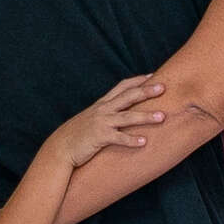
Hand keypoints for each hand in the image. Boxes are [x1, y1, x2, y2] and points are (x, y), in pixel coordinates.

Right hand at [51, 77, 165, 167]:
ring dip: (146, 116)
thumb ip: (106, 112)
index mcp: (102, 103)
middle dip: (146, 91)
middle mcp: (103, 110)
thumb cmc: (78, 134)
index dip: (138, 80)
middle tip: (163, 87)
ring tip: (162, 117)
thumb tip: (121, 110)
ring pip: (128, 117)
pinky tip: (144, 142)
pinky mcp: (100, 137)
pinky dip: (131, 140)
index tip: (154, 75)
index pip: (122, 86)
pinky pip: (119, 138)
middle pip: (128, 97)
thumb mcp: (92, 117)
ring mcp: (102, 122)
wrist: (60, 147)